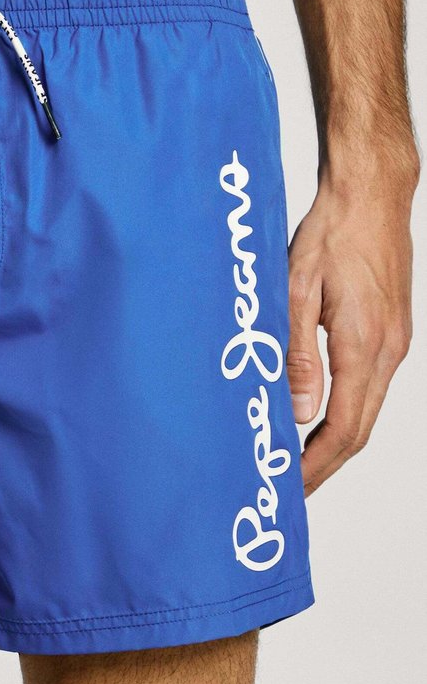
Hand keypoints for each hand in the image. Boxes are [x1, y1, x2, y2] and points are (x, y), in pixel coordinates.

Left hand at [287, 152, 417, 494]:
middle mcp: (388, 351)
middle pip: (359, 429)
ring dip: (335, 441)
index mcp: (364, 347)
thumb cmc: (333, 233)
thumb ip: (296, 355)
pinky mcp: (390, 331)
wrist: (372, 194)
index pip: (343, 429)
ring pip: (367, 409)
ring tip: (300, 462)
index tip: (290, 488)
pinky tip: (319, 418)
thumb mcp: (297, 291)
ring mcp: (393, 342)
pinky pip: (368, 386)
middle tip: (292, 489)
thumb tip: (298, 414)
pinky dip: (344, 413)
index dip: (316, 465)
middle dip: (325, 465)